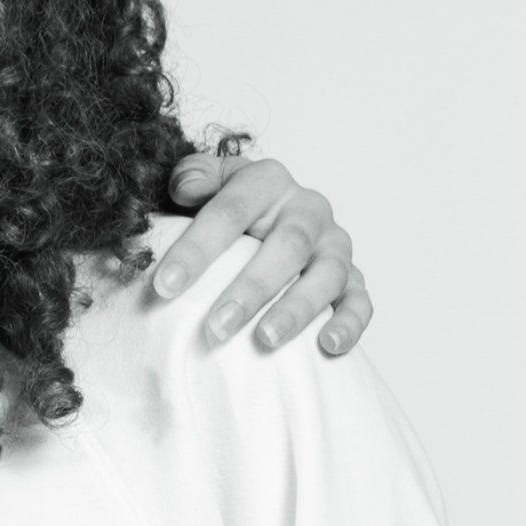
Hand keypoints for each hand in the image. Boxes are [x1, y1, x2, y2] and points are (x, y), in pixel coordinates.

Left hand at [154, 144, 369, 358]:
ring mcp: (334, 245)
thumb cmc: (226, 214)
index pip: (232, 210)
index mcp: (267, 183)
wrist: (267, 221)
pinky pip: (359, 301)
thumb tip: (187, 187)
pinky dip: (349, 323)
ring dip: (298, 308)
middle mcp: (308, 210)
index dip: (198, 247)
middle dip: (252, 287)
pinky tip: (327, 346)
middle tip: (216, 327)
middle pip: (289, 244)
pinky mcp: (351, 279)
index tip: (165, 286)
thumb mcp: (203, 186)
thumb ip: (192, 179)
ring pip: (328, 274)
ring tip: (265, 340)